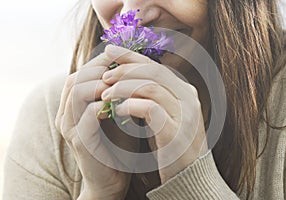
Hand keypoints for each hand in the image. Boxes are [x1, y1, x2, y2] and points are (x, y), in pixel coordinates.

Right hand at [55, 53, 139, 199]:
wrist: (112, 180)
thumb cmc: (118, 146)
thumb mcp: (118, 115)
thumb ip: (118, 94)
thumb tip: (131, 68)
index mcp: (73, 107)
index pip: (79, 74)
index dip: (97, 62)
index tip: (120, 56)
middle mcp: (66, 115)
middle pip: (75, 78)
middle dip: (98, 69)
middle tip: (121, 67)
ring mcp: (70, 128)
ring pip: (77, 92)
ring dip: (100, 83)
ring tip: (120, 83)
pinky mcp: (80, 141)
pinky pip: (87, 114)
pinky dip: (104, 104)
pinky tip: (120, 104)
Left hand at [101, 45, 207, 183]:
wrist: (189, 176)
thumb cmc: (172, 144)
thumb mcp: (165, 115)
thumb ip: (153, 95)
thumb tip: (126, 77)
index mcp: (186, 91)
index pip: (156, 65)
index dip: (131, 56)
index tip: (109, 51)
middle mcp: (189, 98)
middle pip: (154, 71)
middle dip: (125, 69)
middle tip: (104, 76)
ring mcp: (185, 114)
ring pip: (151, 86)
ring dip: (124, 88)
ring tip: (106, 94)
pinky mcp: (176, 131)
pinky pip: (150, 109)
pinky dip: (130, 106)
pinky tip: (117, 110)